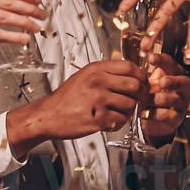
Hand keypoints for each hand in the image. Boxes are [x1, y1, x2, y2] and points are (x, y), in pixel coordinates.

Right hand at [8, 60, 146, 148]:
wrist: (48, 115)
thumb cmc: (67, 97)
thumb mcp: (84, 76)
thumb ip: (106, 72)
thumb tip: (131, 70)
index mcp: (96, 69)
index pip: (130, 67)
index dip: (141, 76)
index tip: (141, 83)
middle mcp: (98, 82)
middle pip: (135, 85)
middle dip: (139, 94)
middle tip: (136, 100)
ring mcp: (98, 100)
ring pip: (130, 104)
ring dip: (128, 111)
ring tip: (117, 111)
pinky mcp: (98, 118)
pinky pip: (121, 120)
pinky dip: (119, 122)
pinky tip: (109, 120)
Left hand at [137, 52, 189, 145]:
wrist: (152, 119)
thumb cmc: (148, 95)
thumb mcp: (144, 81)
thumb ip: (134, 71)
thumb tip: (116, 56)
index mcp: (173, 73)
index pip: (170, 63)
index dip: (161, 60)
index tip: (150, 58)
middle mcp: (181, 87)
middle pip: (182, 81)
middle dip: (172, 81)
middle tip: (162, 82)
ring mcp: (180, 103)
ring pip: (176, 99)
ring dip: (164, 99)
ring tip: (154, 99)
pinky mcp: (176, 118)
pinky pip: (169, 117)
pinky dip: (157, 116)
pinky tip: (145, 114)